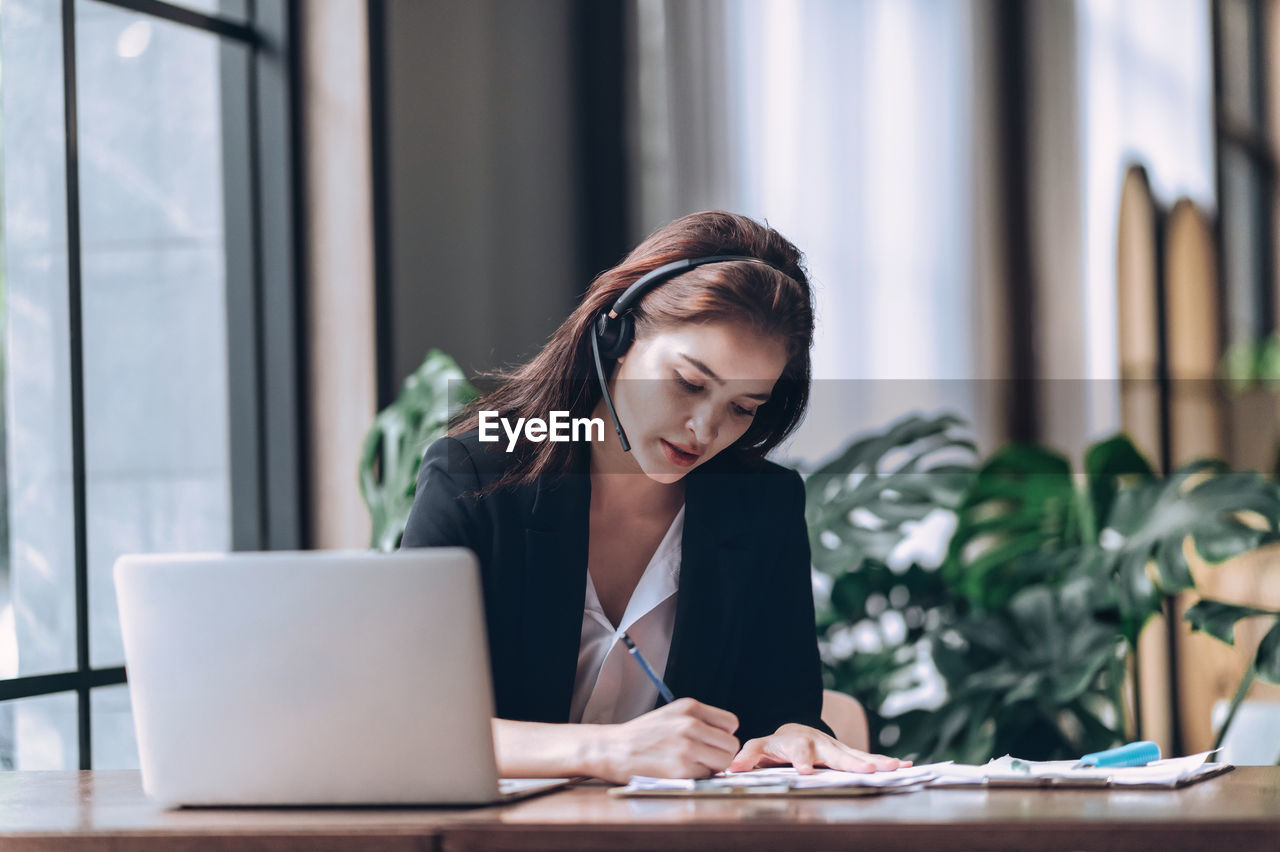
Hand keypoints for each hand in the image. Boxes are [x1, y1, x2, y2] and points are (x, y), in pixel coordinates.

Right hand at [587, 698, 739, 783]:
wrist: (611, 749)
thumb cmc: (642, 735)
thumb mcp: (671, 714)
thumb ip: (699, 720)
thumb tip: (726, 739)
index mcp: (689, 707)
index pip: (731, 723)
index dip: (723, 736)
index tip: (710, 743)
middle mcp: (690, 724)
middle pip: (731, 745)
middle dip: (720, 754)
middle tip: (702, 759)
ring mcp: (686, 747)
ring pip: (723, 762)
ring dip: (711, 768)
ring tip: (691, 765)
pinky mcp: (680, 770)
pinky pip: (706, 777)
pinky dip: (697, 778)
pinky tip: (679, 772)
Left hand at [728, 723, 910, 773]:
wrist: (795, 732)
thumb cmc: (775, 744)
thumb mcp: (758, 748)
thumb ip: (747, 757)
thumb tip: (733, 769)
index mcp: (797, 744)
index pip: (799, 751)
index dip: (801, 760)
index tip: (805, 772)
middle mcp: (821, 744)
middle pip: (836, 753)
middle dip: (852, 762)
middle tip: (868, 770)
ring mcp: (837, 749)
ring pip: (857, 755)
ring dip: (876, 761)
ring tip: (895, 767)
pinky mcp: (849, 755)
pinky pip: (869, 758)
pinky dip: (886, 762)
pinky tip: (907, 766)